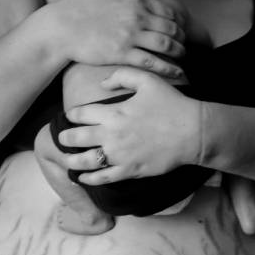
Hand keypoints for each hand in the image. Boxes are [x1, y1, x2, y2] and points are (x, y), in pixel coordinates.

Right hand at [48, 0, 185, 77]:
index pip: (167, 11)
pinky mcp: (122, 53)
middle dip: (181, 37)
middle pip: (170, 28)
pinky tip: (176, 73)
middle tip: (184, 45)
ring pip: (165, 44)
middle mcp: (136, 16)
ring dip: (178, 52)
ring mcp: (130, 35)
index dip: (177, 22)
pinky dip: (168, 68)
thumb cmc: (78, 7)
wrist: (62, 27)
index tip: (179, 29)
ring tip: (182, 58)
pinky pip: (152, 62)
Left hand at [58, 67, 201, 184]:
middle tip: (62, 139)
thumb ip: (122, 75)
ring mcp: (120, 154)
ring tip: (67, 160)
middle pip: (77, 138)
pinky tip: (82, 178)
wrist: (192, 131)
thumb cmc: (172, 104)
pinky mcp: (129, 170)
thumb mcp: (148, 80)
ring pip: (86, 161)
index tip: (69, 117)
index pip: (80, 114)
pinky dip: (89, 179)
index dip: (71, 115)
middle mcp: (112, 134)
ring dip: (72, 161)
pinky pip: (103, 178)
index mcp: (113, 111)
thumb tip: (102, 83)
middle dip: (65, 138)